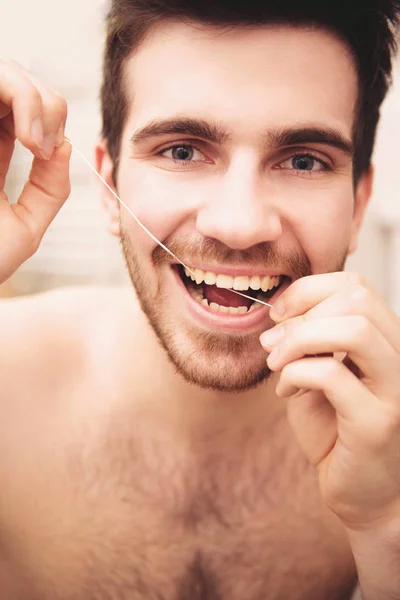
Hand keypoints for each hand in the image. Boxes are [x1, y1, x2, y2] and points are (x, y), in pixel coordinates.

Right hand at [0, 59, 70, 283]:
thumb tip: (66, 145)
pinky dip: (14, 96)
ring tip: (37, 141)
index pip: (26, 109)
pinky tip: (27, 137)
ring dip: (29, 95)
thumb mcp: (25, 228)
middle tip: (45, 142)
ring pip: (1, 73)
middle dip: (44, 99)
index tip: (50, 151)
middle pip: (14, 80)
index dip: (49, 115)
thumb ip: (49, 189)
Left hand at [260, 273, 399, 530]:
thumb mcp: (317, 376)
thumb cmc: (337, 432)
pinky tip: (285, 393)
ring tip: (276, 363)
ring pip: (354, 329)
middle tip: (273, 342)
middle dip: (302, 313)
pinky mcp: (378, 422)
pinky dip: (294, 375)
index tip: (278, 314)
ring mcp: (395, 389)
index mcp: (385, 341)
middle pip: (357, 298)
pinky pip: (331, 375)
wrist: (362, 494)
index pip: (356, 285)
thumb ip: (307, 342)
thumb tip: (281, 314)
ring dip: (299, 340)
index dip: (308, 290)